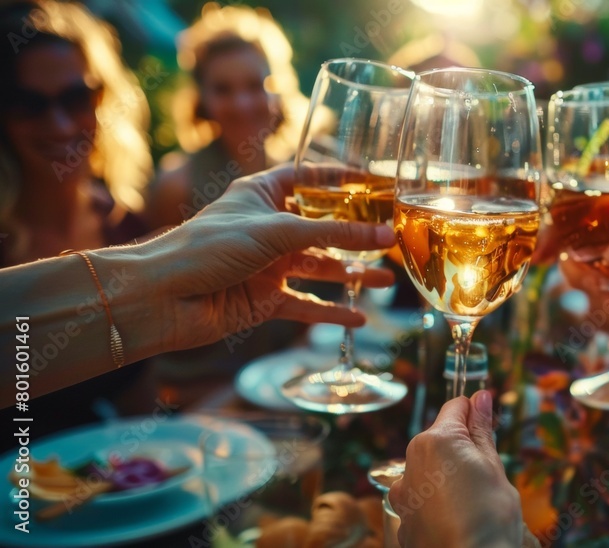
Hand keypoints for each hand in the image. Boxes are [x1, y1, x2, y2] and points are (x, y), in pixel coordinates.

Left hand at [128, 164, 395, 351]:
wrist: (163, 297)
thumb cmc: (209, 247)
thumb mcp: (279, 231)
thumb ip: (334, 234)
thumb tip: (384, 235)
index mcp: (263, 195)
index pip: (310, 178)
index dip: (342, 179)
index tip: (377, 182)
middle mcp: (268, 228)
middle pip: (323, 227)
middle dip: (356, 233)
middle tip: (393, 236)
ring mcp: (268, 265)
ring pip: (320, 268)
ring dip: (352, 275)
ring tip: (386, 280)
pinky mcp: (264, 300)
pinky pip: (306, 305)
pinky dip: (331, 312)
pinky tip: (359, 318)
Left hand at [389, 391, 523, 546]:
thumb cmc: (488, 518)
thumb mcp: (494, 467)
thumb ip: (482, 431)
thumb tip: (481, 398)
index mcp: (436, 440)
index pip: (456, 407)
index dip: (476, 413)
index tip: (489, 423)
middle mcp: (411, 461)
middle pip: (440, 438)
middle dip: (463, 448)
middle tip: (487, 473)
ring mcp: (404, 492)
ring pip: (429, 469)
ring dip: (447, 475)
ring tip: (472, 500)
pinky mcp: (403, 518)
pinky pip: (421, 497)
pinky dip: (436, 501)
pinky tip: (455, 517)